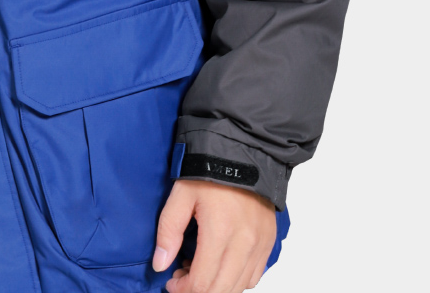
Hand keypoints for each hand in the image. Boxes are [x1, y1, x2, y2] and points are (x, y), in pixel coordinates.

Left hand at [153, 179, 276, 292]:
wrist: (244, 150)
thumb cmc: (209, 168)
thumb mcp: (181, 193)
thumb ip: (169, 230)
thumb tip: (160, 264)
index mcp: (221, 231)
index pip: (203, 282)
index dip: (183, 290)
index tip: (171, 281)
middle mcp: (245, 243)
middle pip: (222, 290)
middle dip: (198, 291)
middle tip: (181, 277)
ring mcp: (260, 245)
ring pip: (239, 286)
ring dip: (217, 287)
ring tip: (199, 269)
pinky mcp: (269, 242)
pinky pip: (254, 276)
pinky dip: (236, 279)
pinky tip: (220, 265)